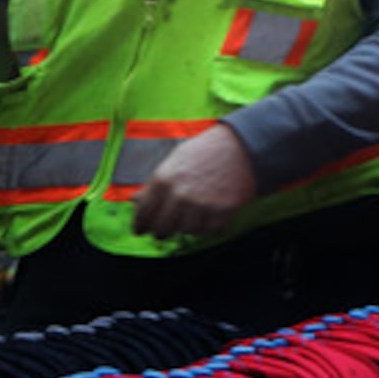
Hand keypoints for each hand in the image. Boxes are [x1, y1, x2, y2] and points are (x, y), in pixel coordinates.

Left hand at [131, 124, 258, 239]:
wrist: (243, 146)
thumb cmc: (205, 151)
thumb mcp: (174, 161)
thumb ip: (154, 183)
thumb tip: (136, 200)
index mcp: (163, 180)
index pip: (144, 214)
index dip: (140, 225)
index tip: (141, 230)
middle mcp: (180, 195)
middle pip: (162, 229)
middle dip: (162, 231)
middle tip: (166, 229)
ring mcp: (202, 205)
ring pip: (186, 231)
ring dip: (188, 226)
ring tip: (193, 216)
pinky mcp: (223, 211)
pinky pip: (209, 231)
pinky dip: (209, 226)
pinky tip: (210, 216)